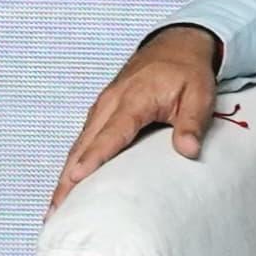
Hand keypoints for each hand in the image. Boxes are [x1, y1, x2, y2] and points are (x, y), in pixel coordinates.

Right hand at [52, 24, 224, 207]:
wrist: (174, 46)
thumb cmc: (186, 72)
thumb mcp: (199, 94)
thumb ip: (192, 123)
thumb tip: (189, 151)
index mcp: (133, 100)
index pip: (110, 133)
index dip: (93, 157)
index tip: (76, 177)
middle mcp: (110, 104)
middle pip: (83, 145)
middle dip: (67, 178)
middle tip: (56, 210)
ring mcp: (102, 108)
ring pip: (78, 145)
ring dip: (65, 175)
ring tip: (55, 208)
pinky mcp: (101, 113)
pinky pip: (83, 141)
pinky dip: (73, 163)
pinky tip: (69, 183)